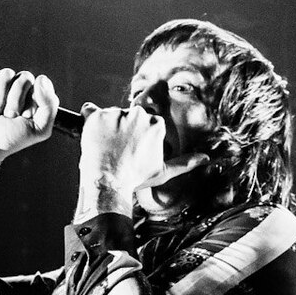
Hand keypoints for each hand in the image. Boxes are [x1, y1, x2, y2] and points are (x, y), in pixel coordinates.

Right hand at [0, 67, 58, 155]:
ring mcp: (2, 85)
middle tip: (8, 115)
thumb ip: (50, 105)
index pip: (41, 85)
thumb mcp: (39, 129)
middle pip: (25, 78)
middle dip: (15, 99)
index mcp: (35, 100)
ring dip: (0, 97)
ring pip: (7, 74)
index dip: (31, 101)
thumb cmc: (10, 139)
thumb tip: (41, 78)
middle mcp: (20, 90)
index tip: (24, 116)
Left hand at [76, 105, 208, 210]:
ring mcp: (116, 113)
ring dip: (106, 128)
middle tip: (118, 150)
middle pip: (128, 116)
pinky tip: (92, 136)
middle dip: (123, 129)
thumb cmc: (137, 178)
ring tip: (106, 148)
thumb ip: (185, 162)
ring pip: (110, 116)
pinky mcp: (96, 115)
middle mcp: (137, 115)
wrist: (109, 183)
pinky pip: (89, 111)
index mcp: (156, 124)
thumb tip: (206, 158)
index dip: (137, 137)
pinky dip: (88, 120)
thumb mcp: (164, 171)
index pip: (145, 123)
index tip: (131, 151)